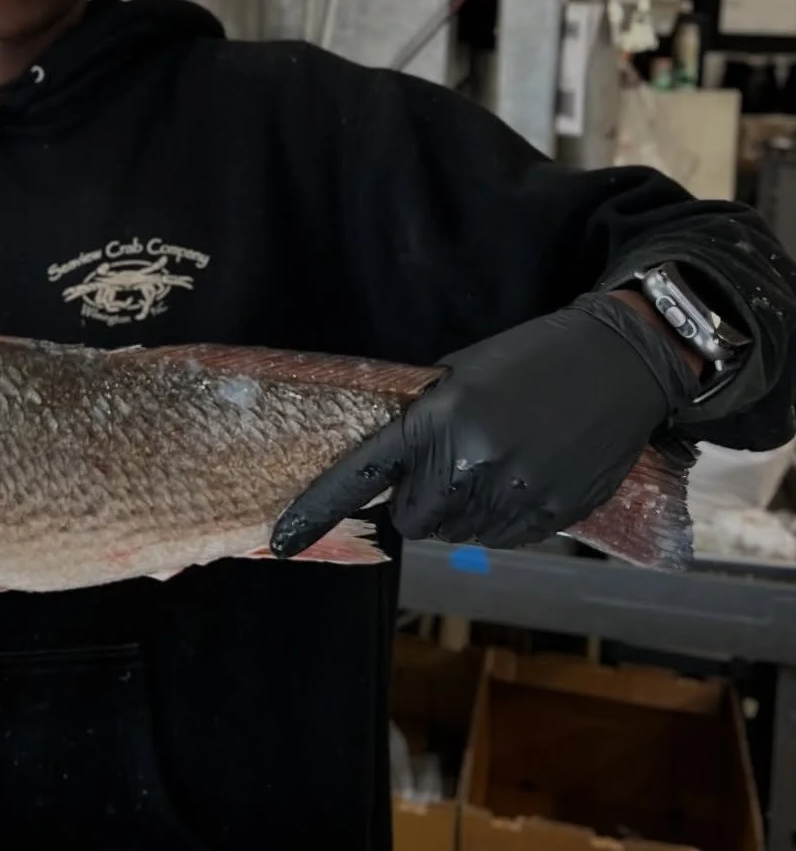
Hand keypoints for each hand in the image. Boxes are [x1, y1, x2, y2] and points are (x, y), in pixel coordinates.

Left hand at [270, 292, 691, 556]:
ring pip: (458, 535)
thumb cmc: (529, 359)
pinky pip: (502, 540)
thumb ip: (423, 421)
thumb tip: (391, 467)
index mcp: (438, 418)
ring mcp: (516, 492)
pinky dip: (500, 521)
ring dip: (461, 514)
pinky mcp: (554, 514)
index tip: (281, 537)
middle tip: (444, 468)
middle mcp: (471, 461)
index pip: (363, 471)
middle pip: (413, 520)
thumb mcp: (461, 373)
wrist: (617, 362)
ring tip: (492, 466)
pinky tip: (522, 478)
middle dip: (417, 502)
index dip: (318, 508)